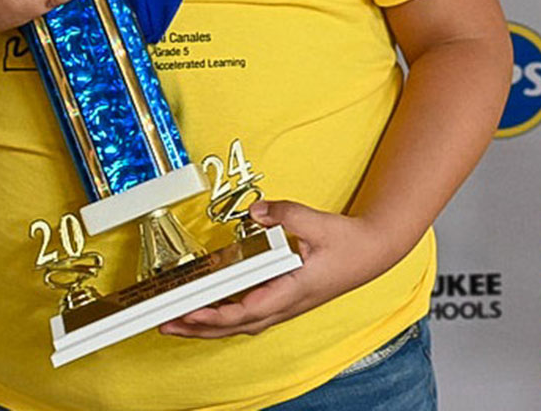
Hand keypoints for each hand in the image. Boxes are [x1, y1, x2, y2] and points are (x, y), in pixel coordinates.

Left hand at [157, 200, 403, 338]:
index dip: (216, 315)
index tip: (191, 313)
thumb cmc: (351, 244)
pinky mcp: (286, 301)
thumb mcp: (320, 223)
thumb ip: (287, 214)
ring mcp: (286, 306)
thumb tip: (257, 211)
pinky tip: (211, 313)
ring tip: (178, 324)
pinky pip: (250, 317)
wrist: (373, 253)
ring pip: (241, 326)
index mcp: (294, 290)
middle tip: (166, 325)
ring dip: (209, 328)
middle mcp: (287, 304)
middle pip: (236, 327)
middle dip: (199, 329)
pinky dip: (225, 319)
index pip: (248, 311)